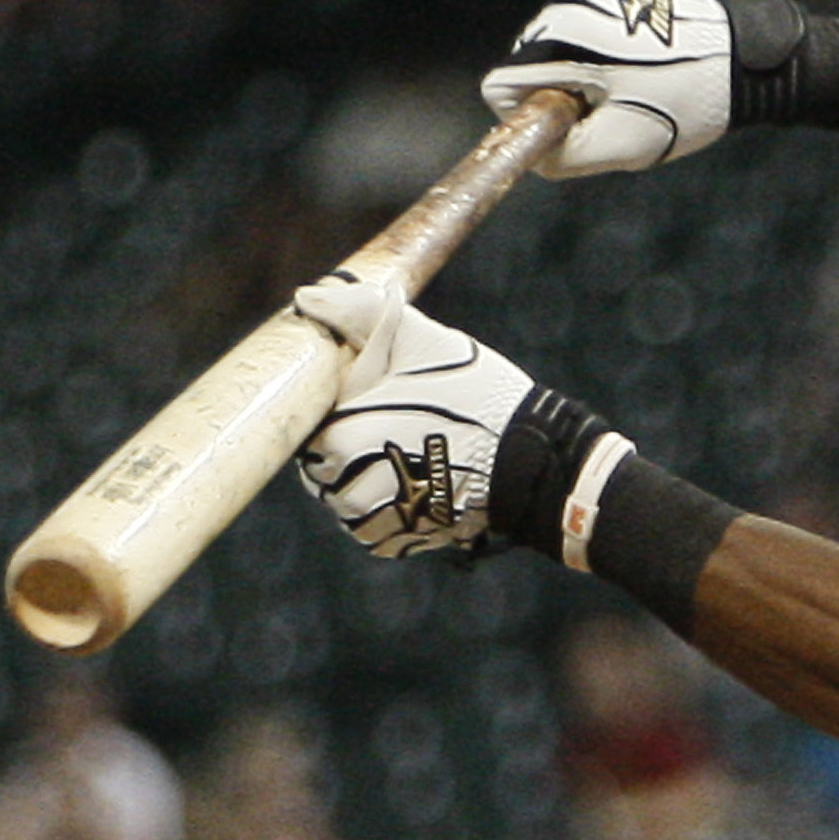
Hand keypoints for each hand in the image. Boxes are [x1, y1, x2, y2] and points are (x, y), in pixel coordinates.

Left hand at [293, 276, 535, 556]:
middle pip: (322, 467)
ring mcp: (373, 521)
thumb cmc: (475, 395)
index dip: (334, 412)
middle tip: (392, 427)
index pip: (307, 427)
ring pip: (343, 500)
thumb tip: (306, 297)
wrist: (533, 458)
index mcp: (339, 437)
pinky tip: (416, 485)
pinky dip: (385, 510)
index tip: (366, 403)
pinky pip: (370, 528)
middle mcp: (346, 489)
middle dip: (347, 448)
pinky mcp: (397, 542)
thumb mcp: (421, 340)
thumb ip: (360, 314)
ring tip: (406, 456)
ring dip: (363, 481)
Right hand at [481, 0, 732, 177]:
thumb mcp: (623, 145)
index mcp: (560, 42)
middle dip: (564, 86)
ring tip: (636, 69)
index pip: (503, 89)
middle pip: (530, 62)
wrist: (740, 53)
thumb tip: (530, 150)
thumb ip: (565, 156)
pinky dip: (599, 34)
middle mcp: (563, 1)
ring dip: (583, 60)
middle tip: (620, 95)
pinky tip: (639, 44)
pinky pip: (574, 14)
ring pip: (551, 38)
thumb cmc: (684, 101)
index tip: (579, 117)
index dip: (534, 113)